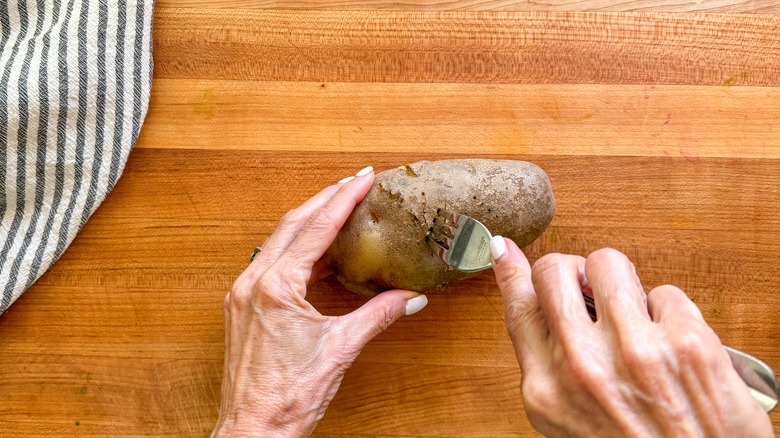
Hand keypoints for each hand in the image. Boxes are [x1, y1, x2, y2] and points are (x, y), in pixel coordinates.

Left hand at [213, 167, 427, 436]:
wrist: (253, 431)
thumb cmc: (288, 398)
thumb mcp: (341, 350)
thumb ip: (378, 316)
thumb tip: (410, 298)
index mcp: (275, 287)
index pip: (316, 229)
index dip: (343, 199)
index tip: (363, 178)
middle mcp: (252, 283)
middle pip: (292, 224)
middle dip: (325, 199)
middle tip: (353, 182)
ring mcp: (242, 294)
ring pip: (278, 240)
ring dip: (308, 221)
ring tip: (337, 206)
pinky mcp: (242, 306)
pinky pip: (270, 262)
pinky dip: (296, 248)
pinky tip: (316, 251)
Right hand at [489, 239, 771, 436]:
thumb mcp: (566, 420)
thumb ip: (546, 363)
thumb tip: (529, 301)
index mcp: (547, 391)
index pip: (518, 307)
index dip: (509, 270)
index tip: (505, 249)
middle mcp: (583, 368)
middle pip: (556, 271)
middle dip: (572, 270)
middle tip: (589, 287)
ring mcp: (635, 351)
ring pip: (609, 263)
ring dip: (620, 281)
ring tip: (633, 311)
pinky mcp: (687, 342)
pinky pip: (666, 291)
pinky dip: (669, 311)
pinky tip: (671, 342)